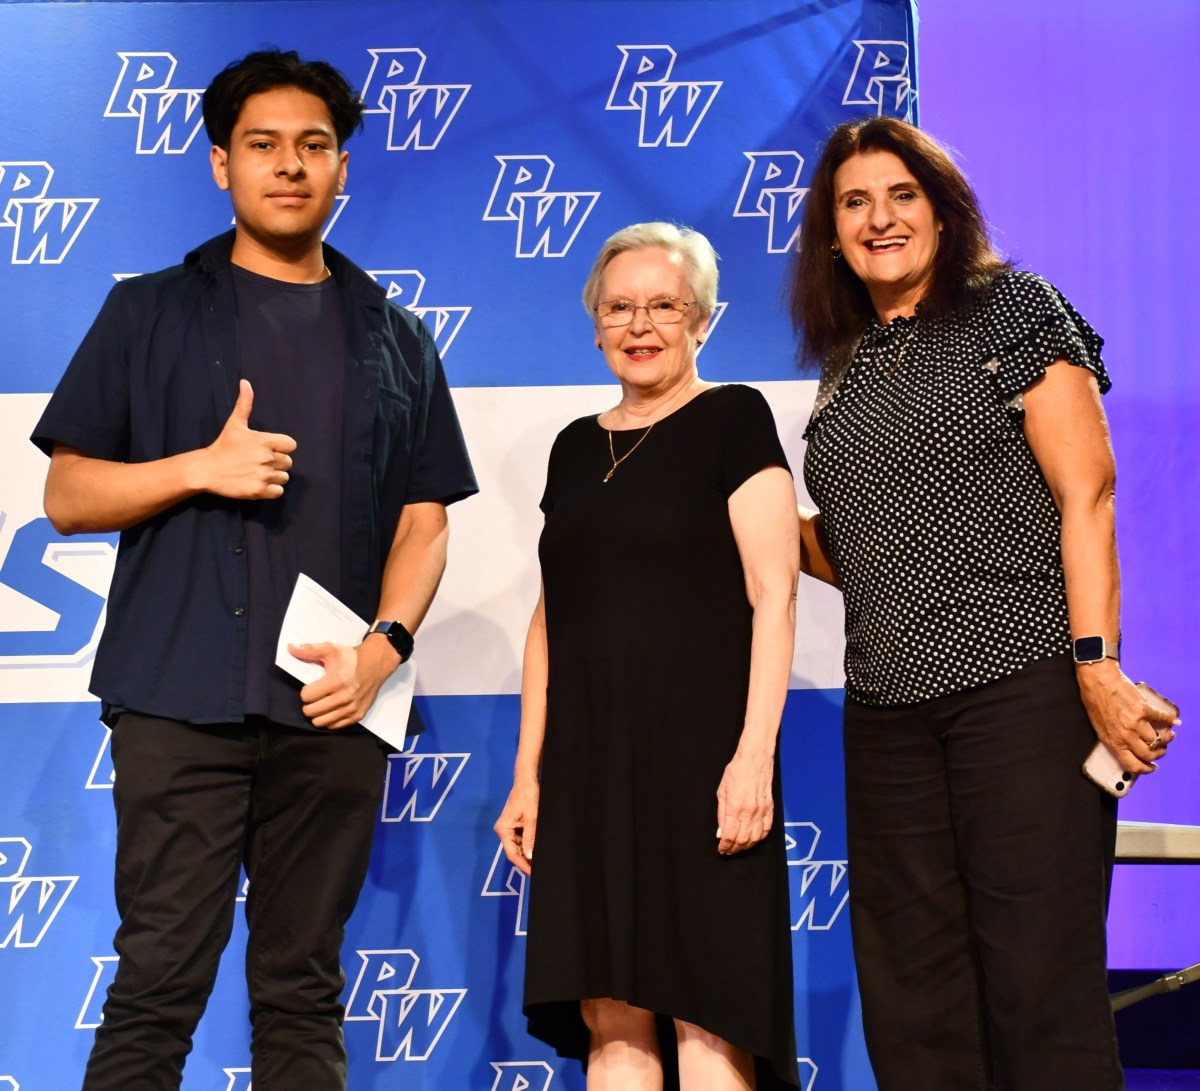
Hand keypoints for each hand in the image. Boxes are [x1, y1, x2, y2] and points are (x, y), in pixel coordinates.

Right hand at [196, 380, 296, 499]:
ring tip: (257, 472)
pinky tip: (258, 483)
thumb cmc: (223, 445)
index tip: (268, 449)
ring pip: (284, 477)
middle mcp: (266, 458)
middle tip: (258, 462)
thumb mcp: (235, 423)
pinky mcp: (259, 491)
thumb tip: (245, 382)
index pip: (291, 445)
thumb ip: (245, 403)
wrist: (206, 469)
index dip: (282, 448)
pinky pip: (279, 492)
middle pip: (288, 462)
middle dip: (276, 462)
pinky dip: (271, 490)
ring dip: (274, 476)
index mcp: (265, 441)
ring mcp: (263, 475)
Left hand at [290, 637, 398, 728]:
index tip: (311, 687)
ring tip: (321, 704)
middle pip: (311, 712)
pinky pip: (334, 726)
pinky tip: (331, 709)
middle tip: (314, 697)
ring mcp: (351, 708)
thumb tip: (290, 648)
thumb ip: (309, 650)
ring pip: (321, 722)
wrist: (376, 664)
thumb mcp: (330, 649)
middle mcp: (344, 697)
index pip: (306, 696)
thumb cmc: (351, 658)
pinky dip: (329, 719)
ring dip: (318, 714)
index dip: (305, 691)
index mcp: (336, 681)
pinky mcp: (358, 716)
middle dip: (309, 704)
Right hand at [494, 781, 538, 875]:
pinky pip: (521, 837)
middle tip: (539, 869)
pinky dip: (528, 843)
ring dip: (528, 851)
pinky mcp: (514, 824)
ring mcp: (508, 827)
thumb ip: (530, 837)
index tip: (532, 873)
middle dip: (526, 860)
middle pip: (514, 850)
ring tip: (540, 860)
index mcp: (503, 829)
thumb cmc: (528, 796)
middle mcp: (503, 830)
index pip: (512, 853)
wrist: (526, 781)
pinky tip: (537, 847)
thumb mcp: (531, 818)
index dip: (522, 865)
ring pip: (518, 845)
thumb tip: (529, 855)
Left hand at [716, 750, 774, 854]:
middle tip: (729, 851)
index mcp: (735, 807)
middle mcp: (749, 812)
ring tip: (739, 847)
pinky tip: (754, 839)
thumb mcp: (722, 792)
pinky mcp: (770, 809)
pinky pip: (766, 829)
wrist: (755, 760)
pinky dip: (760, 838)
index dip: (725, 846)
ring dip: (747, 846)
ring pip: (755, 838)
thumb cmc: (737, 772)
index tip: (721, 850)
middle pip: (742, 839)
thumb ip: (721, 814)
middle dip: (734, 849)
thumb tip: (721, 832)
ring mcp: (761, 811)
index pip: (730, 835)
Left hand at [1077, 661, 1180, 773]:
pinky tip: (1174, 721)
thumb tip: (1126, 747)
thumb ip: (1113, 737)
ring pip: (1157, 739)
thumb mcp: (1098, 725)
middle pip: (1149, 754)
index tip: (1151, 767)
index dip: (1144, 769)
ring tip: (1167, 734)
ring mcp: (1135, 723)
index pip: (1131, 764)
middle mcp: (1125, 735)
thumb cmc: (1094, 700)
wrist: (1097, 679)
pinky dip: (1170, 720)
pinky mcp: (1143, 709)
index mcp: (1112, 741)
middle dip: (1158, 754)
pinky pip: (1162, 718)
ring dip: (1165, 738)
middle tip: (1160, 750)